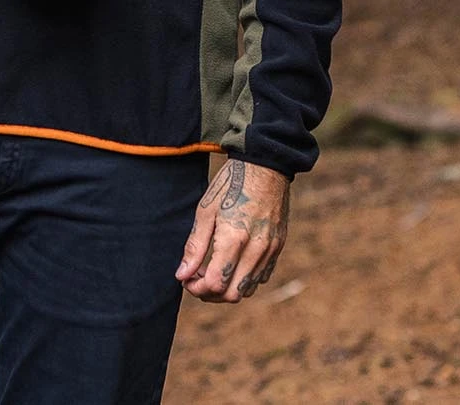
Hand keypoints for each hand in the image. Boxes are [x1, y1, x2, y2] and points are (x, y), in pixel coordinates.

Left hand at [176, 159, 289, 302]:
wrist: (265, 165)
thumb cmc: (230, 183)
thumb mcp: (206, 210)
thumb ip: (195, 246)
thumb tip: (182, 274)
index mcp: (235, 239)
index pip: (215, 283)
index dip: (196, 288)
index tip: (186, 279)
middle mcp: (256, 249)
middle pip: (232, 294)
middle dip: (210, 294)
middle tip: (196, 279)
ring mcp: (270, 250)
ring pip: (248, 289)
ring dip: (227, 288)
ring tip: (212, 271)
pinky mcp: (278, 247)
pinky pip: (261, 277)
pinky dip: (244, 280)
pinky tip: (232, 264)